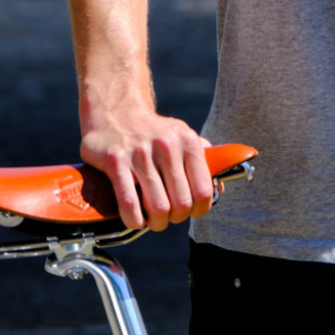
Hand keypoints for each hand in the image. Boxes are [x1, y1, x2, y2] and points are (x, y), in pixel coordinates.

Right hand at [81, 105, 214, 232]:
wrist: (116, 112)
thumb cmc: (154, 134)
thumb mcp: (182, 137)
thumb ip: (203, 160)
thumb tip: (219, 189)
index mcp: (187, 141)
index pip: (203, 191)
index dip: (198, 210)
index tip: (190, 211)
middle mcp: (166, 145)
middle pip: (181, 204)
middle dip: (176, 218)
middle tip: (168, 216)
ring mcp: (140, 153)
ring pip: (158, 207)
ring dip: (156, 223)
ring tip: (153, 220)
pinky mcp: (115, 161)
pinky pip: (130, 203)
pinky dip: (135, 220)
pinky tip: (136, 219)